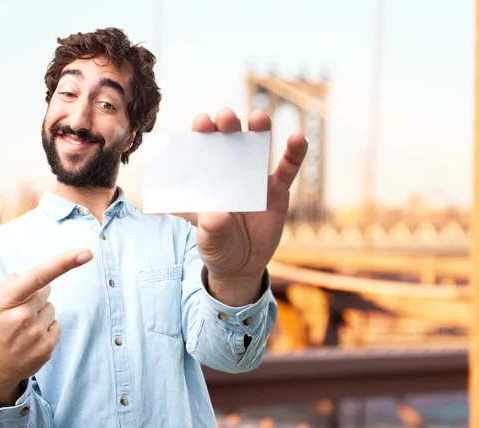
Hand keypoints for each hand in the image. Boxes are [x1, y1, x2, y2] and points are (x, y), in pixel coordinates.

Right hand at [0, 248, 93, 409]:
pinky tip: (29, 341)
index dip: (65, 262)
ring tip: (20, 330)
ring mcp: (36, 334)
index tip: (87, 253)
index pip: (40, 275)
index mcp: (6, 300)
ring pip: (51, 308)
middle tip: (16, 314)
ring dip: (40, 315)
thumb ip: (12, 284)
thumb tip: (38, 277)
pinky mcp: (47, 348)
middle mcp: (22, 316)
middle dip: (35, 297)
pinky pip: (56, 325)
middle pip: (46, 290)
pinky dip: (46, 329)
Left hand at [193, 108, 306, 305]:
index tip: (202, 122)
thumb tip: (215, 218)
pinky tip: (297, 138)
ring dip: (258, 130)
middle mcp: (229, 172)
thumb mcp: (210, 243)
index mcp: (206, 179)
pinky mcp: (277, 190)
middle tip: (226, 117)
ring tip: (259, 118)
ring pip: (257, 148)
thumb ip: (211, 231)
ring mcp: (254, 178)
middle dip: (227, 125)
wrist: (242, 266)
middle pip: (228, 141)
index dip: (201, 133)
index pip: (201, 150)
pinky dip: (294, 153)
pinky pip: (288, 168)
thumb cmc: (218, 248)